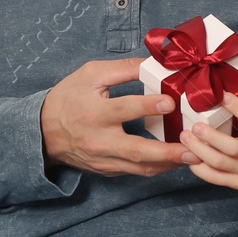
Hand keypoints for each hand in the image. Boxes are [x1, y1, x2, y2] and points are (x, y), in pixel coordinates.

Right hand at [40, 58, 188, 176]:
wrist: (43, 131)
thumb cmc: (68, 98)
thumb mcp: (90, 75)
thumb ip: (123, 69)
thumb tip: (155, 64)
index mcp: (93, 112)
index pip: (123, 109)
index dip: (147, 106)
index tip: (170, 102)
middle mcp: (99, 140)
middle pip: (136, 150)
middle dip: (167, 151)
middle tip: (192, 148)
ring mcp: (103, 159)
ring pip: (139, 167)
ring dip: (168, 164)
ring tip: (194, 158)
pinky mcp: (107, 170)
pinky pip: (135, 172)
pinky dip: (156, 167)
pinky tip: (174, 160)